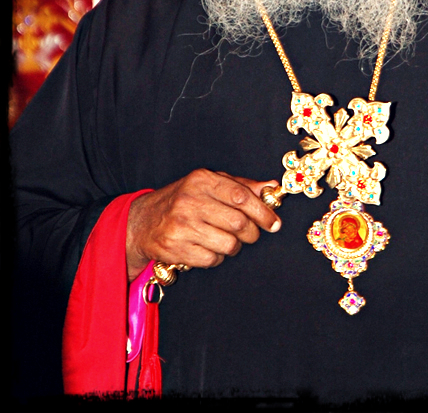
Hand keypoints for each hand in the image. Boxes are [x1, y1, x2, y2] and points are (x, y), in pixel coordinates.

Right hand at [126, 169, 280, 281]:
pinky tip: (209, 248)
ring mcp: (181, 225)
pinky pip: (211, 259)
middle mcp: (190, 200)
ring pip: (228, 244)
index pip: (242, 196)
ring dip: (234, 246)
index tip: (274, 222)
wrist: (141, 221)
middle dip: (252, 233)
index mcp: (202, 180)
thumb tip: (271, 187)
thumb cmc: (183, 200)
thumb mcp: (209, 184)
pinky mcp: (174, 247)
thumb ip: (242, 186)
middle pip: (238, 223)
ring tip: (227, 240)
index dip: (262, 212)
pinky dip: (217, 257)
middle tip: (251, 234)